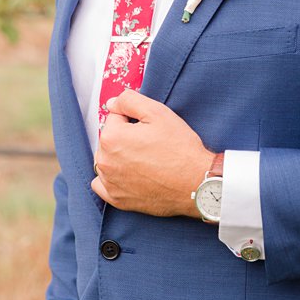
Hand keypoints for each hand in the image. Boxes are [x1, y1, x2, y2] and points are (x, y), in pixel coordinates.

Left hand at [92, 89, 213, 217]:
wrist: (197, 183)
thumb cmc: (180, 149)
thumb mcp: (158, 112)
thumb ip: (129, 100)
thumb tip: (111, 103)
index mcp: (111, 137)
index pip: (115, 118)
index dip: (134, 120)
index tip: (149, 129)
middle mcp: (105, 161)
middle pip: (109, 139)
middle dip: (124, 138)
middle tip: (150, 145)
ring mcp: (109, 182)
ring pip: (106, 160)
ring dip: (118, 157)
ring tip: (144, 160)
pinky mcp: (117, 199)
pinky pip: (102, 185)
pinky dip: (112, 180)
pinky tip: (128, 176)